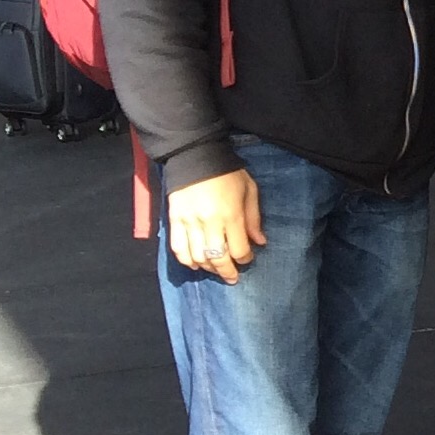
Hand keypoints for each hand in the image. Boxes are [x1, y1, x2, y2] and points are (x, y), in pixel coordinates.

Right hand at [166, 169, 265, 284]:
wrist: (196, 156)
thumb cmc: (228, 173)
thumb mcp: (249, 190)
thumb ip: (254, 218)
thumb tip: (260, 242)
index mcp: (230, 215)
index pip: (238, 249)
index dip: (244, 259)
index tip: (248, 259)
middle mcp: (209, 222)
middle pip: (217, 258)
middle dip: (226, 272)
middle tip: (232, 278)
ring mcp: (189, 222)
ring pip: (197, 257)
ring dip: (208, 268)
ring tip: (216, 270)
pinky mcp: (173, 220)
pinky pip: (178, 248)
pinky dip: (186, 261)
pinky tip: (195, 265)